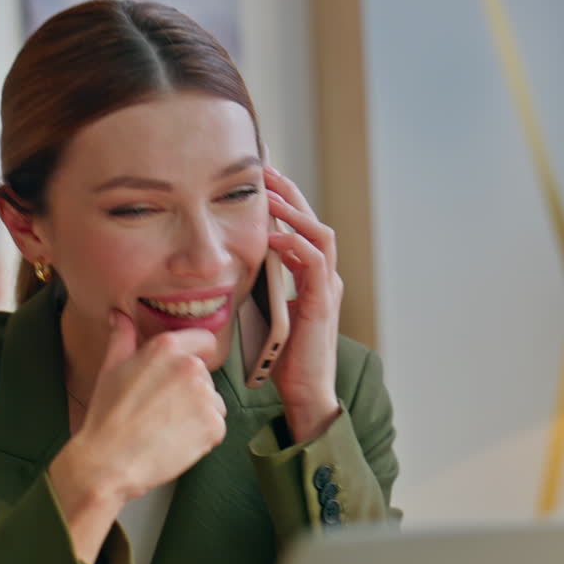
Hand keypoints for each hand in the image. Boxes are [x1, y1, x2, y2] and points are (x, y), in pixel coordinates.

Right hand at [49, 310, 226, 559]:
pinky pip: (216, 427)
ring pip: (213, 402)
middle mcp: (191, 367)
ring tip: (167, 427)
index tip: (184, 372)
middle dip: (190, 391)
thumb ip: (122, 337)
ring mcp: (205, 397)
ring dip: (198, 414)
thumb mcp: (110, 368)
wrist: (109, 461)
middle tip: (161, 409)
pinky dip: (202, 437)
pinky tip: (176, 441)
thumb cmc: (107, 415)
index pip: (204, 340)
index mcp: (167, 348)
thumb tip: (120, 316)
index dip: (196, 354)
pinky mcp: (214, 426)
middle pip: (206, 376)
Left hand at [263, 166, 342, 441]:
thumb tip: (235, 263)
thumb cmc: (283, 358)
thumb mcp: (266, 310)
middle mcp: (325, 277)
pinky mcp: (323, 304)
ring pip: (320, 235)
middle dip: (289, 192)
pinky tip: (274, 236)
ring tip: (270, 194)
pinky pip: (315, 264)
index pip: (300, 226)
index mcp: (312, 277)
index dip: (283, 200)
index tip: (259, 179)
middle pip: (313, 220)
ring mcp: (328, 289)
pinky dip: (296, 245)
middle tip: (264, 169)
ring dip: (295, 212)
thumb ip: (260, 285)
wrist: (304, 393)